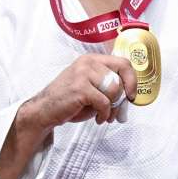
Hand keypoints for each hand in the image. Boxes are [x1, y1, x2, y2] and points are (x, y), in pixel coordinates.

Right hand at [20, 53, 137, 132]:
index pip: (123, 63)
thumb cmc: (69, 100)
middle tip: (117, 113)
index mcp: (92, 60)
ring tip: (106, 116)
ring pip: (114, 90)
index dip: (132, 80)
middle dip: (121, 100)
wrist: (45, 110)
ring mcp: (83, 74)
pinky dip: (104, 114)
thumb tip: (130, 97)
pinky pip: (104, 102)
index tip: (131, 95)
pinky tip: (98, 118)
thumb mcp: (92, 88)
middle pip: (120, 79)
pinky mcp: (80, 88)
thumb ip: (109, 87)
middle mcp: (88, 63)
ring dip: (113, 108)